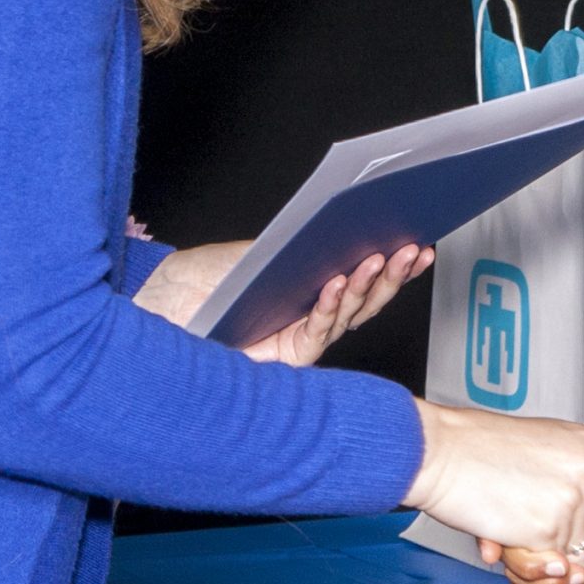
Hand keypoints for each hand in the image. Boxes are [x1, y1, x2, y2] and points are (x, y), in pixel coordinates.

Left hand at [134, 242, 433, 367]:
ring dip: (366, 286)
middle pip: (364, 301)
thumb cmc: (206, 277)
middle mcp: (309, 318)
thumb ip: (303, 246)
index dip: (395, 265)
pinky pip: (313, 333)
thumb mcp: (263, 250)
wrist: (162, 301)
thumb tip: (349, 224)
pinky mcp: (281, 359)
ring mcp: (298, 340)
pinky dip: (326, 306)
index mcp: (312, 292)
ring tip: (381, 258)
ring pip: (346, 317)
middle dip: (392, 275)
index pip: (363, 279)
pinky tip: (335, 281)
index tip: (421, 242)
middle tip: (413, 249)